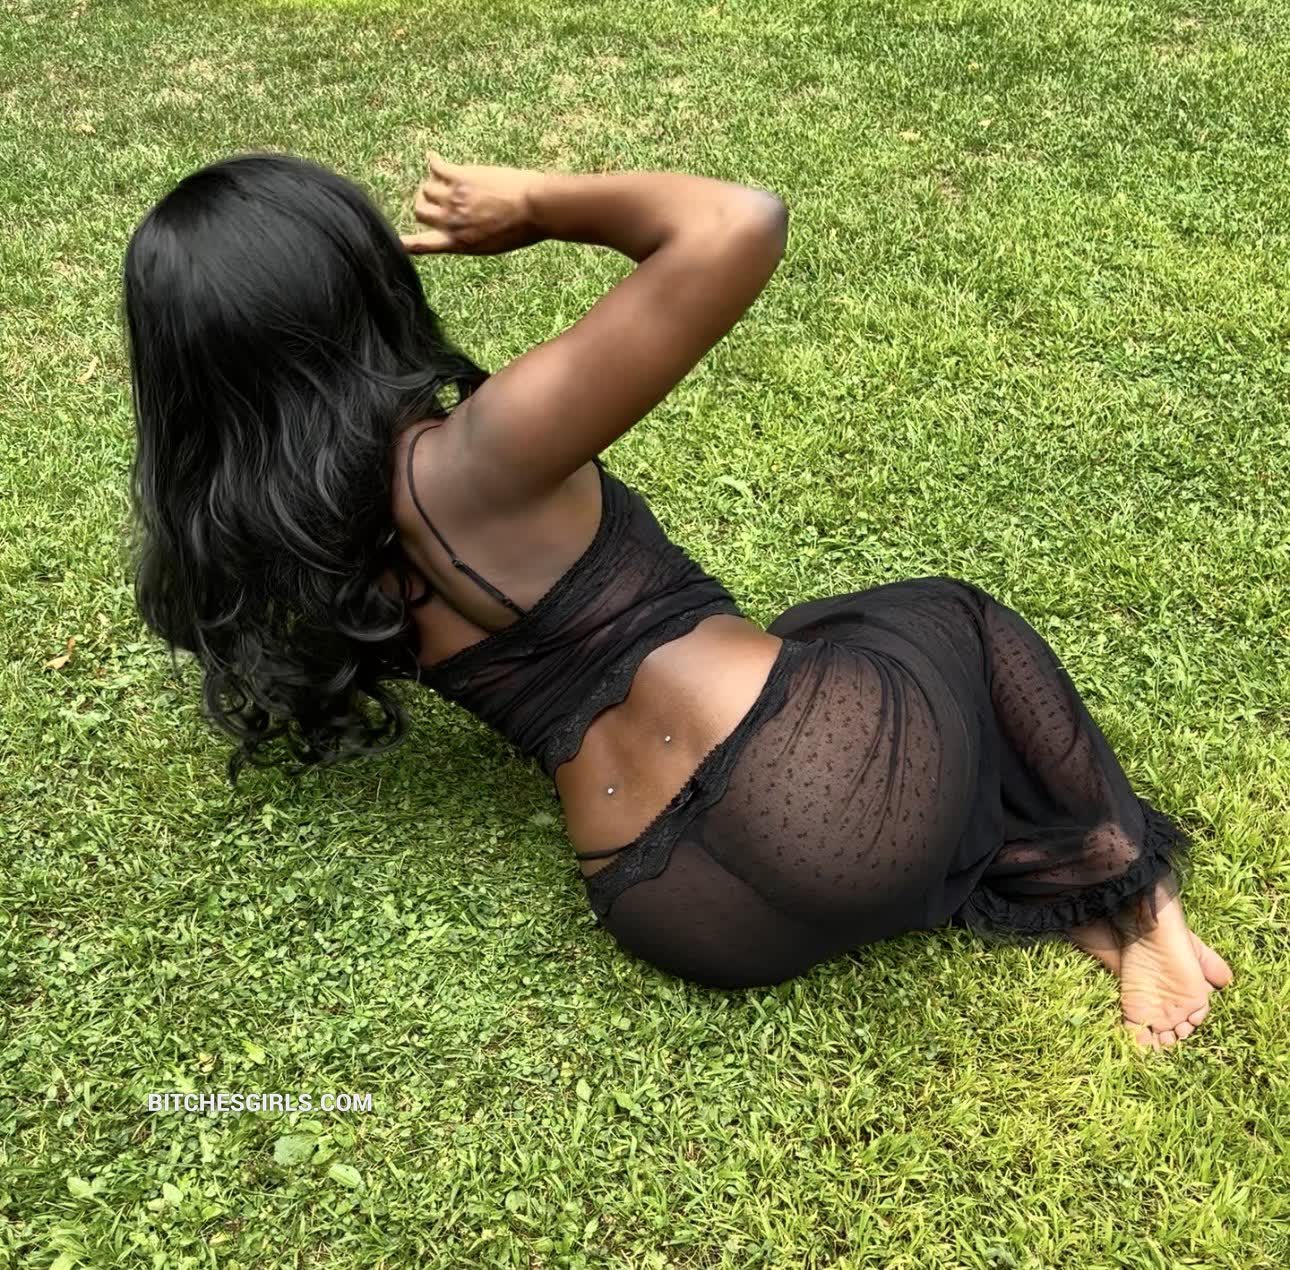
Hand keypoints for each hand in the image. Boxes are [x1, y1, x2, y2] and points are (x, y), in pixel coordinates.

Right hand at [401, 152, 545, 254]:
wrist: (535, 209)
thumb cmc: (522, 229)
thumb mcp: (491, 244)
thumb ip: (469, 238)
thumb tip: (460, 232)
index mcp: (458, 243)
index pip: (422, 245)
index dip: (406, 242)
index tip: (396, 241)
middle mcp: (451, 222)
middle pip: (420, 211)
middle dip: (424, 205)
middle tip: (434, 197)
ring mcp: (454, 199)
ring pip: (427, 188)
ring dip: (432, 183)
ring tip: (442, 178)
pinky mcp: (461, 178)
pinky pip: (437, 167)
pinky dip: (432, 160)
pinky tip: (432, 156)